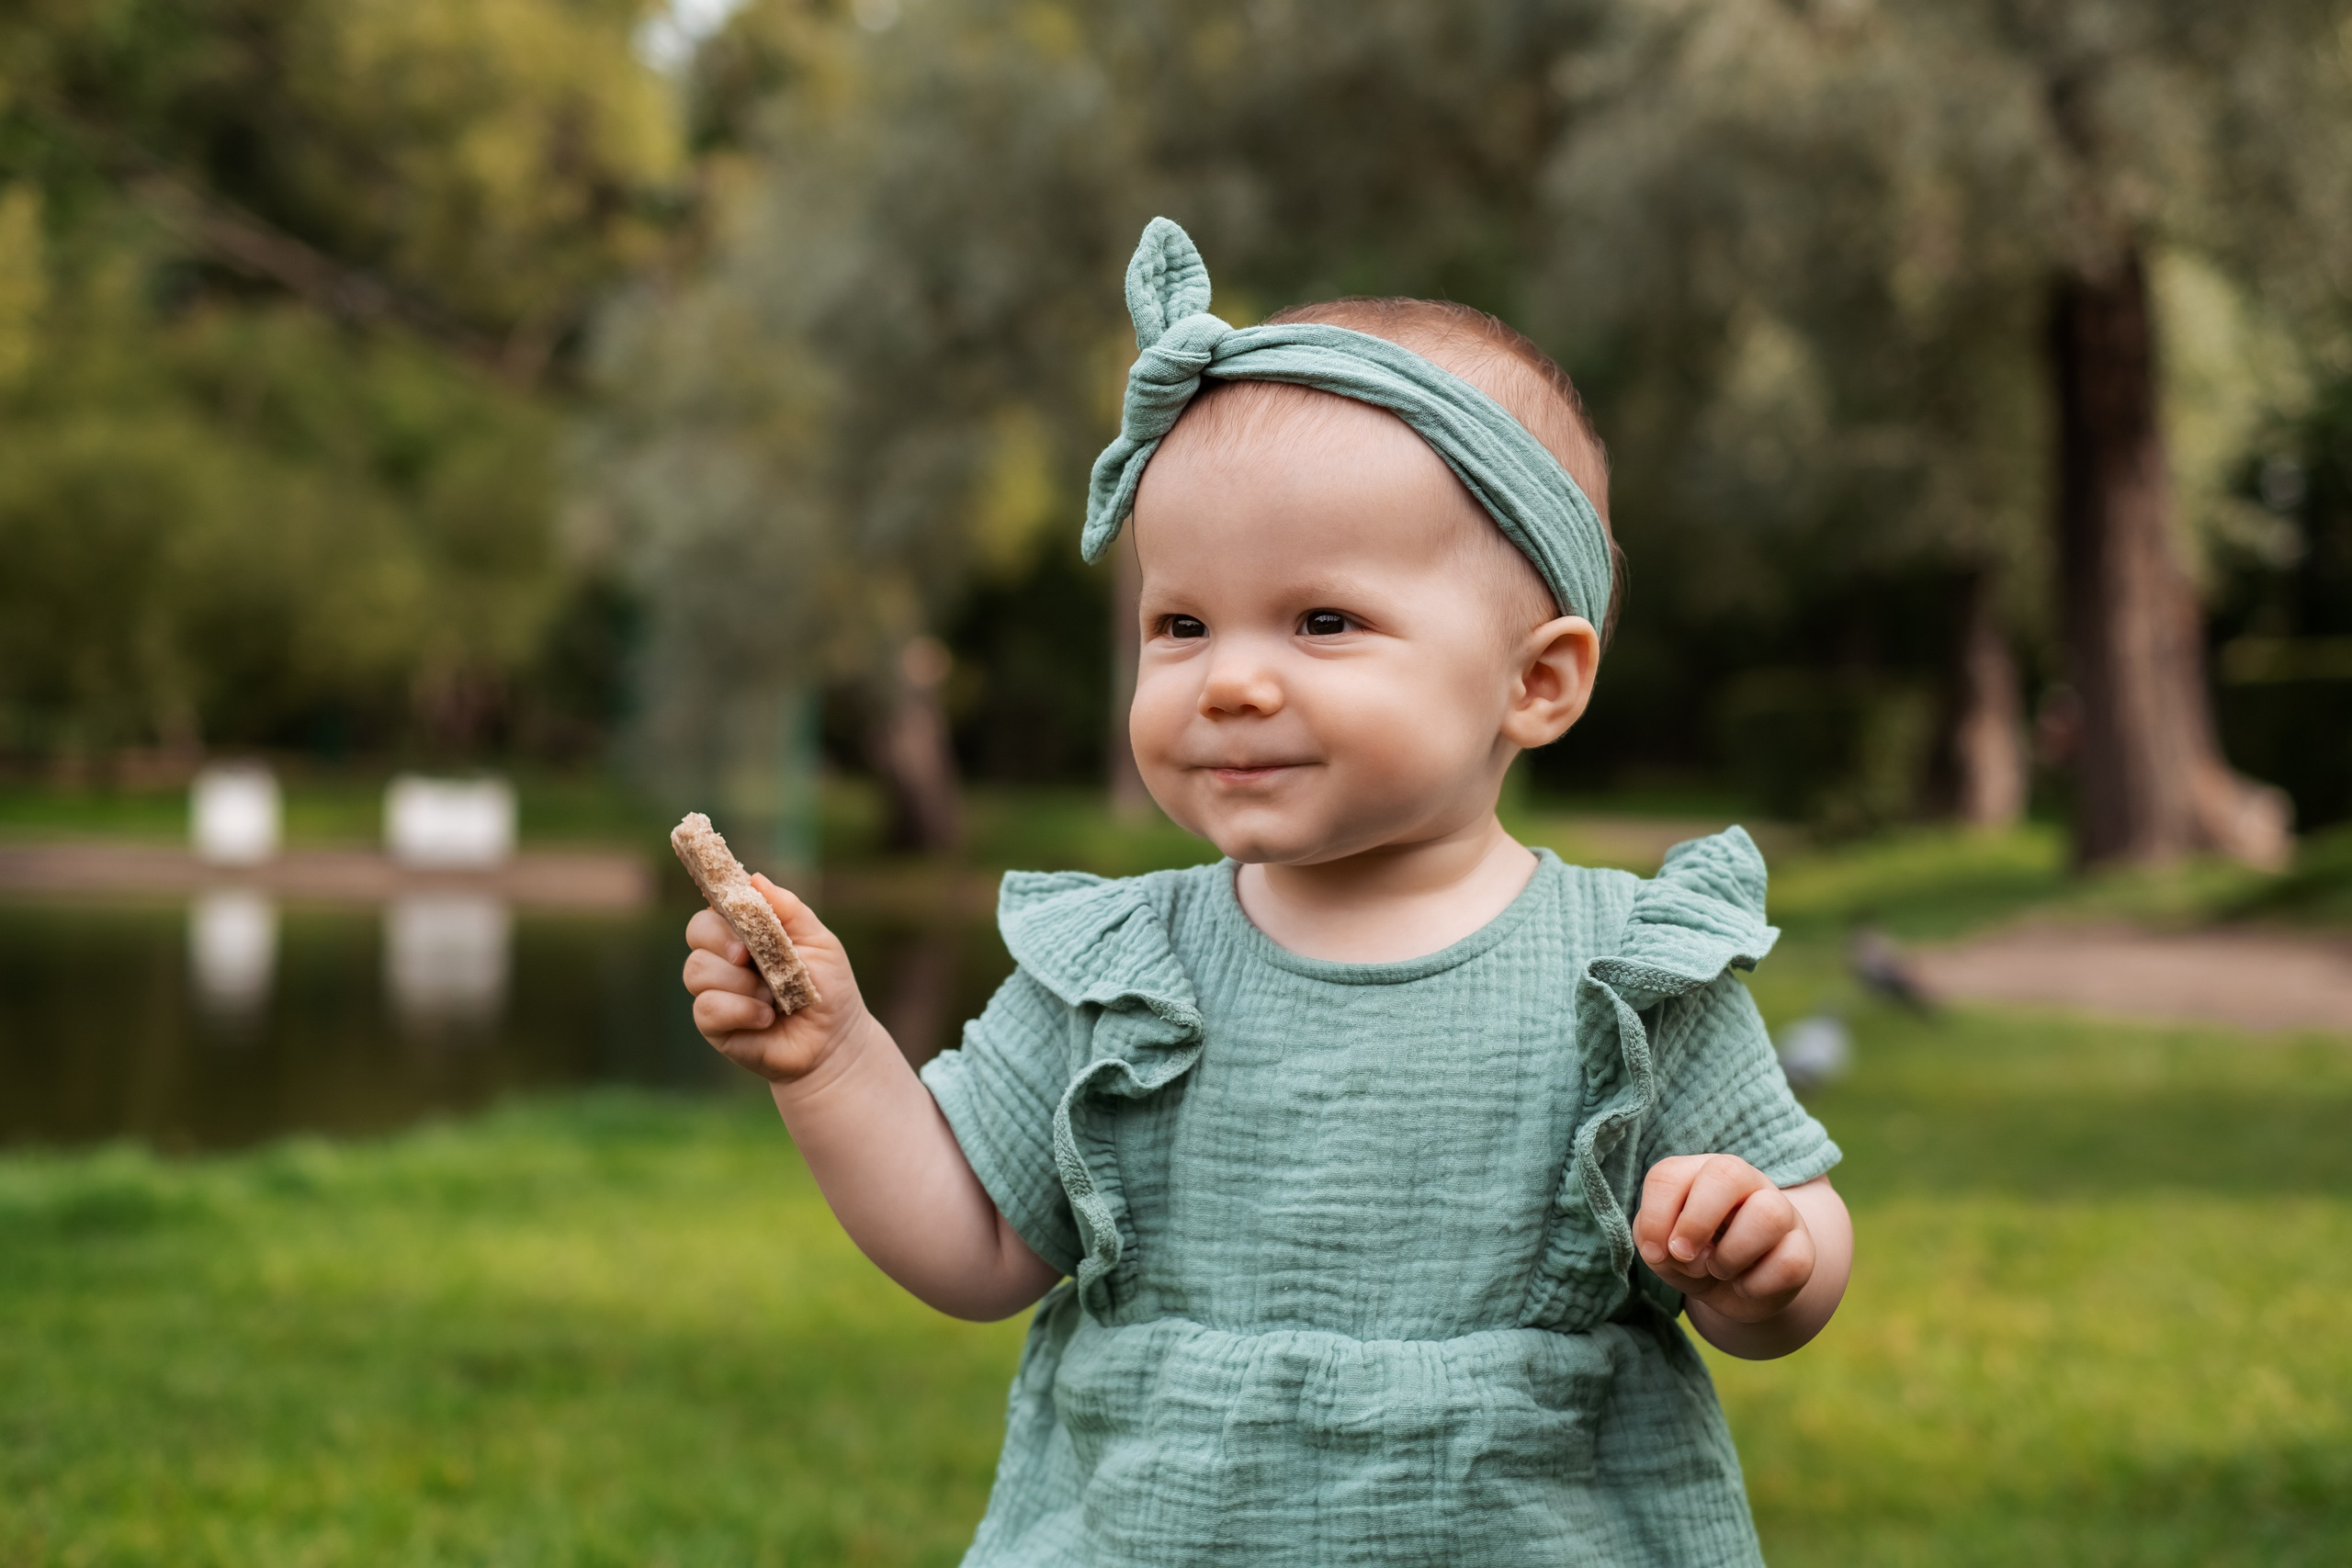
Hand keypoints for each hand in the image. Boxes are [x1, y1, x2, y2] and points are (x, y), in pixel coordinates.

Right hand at [682, 875, 874, 1082]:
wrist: (834, 1041)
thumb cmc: (829, 988)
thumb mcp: (819, 942)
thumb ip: (789, 910)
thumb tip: (755, 878)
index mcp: (747, 932)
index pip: (717, 905)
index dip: (721, 904)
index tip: (739, 913)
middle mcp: (725, 957)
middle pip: (696, 931)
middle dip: (722, 940)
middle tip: (747, 957)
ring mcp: (716, 990)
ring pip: (697, 970)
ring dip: (739, 982)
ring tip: (772, 998)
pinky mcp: (713, 1024)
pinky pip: (706, 1007)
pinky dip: (739, 1010)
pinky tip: (766, 1019)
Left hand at [1632, 1153, 1815, 1323]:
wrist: (1739, 1288)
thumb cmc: (1696, 1256)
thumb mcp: (1664, 1252)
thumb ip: (1655, 1243)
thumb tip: (1674, 1250)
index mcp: (1700, 1173)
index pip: (1669, 1174)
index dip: (1655, 1216)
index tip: (1654, 1252)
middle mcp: (1744, 1181)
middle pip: (1726, 1172)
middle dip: (1696, 1221)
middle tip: (1683, 1255)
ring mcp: (1780, 1211)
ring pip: (1768, 1214)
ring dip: (1731, 1255)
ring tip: (1719, 1270)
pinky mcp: (1803, 1249)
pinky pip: (1789, 1263)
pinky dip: (1756, 1286)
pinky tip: (1745, 1286)